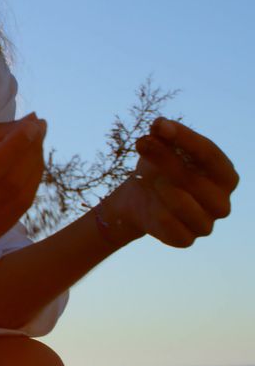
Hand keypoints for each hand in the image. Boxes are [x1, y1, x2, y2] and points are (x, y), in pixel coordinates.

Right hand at [0, 112, 47, 242]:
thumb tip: (34, 122)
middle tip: (36, 128)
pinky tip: (25, 165)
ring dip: (35, 166)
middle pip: (11, 182)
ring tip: (34, 143)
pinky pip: (21, 207)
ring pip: (23, 196)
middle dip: (31, 151)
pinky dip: (30, 183)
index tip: (34, 123)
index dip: (17, 144)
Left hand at [110, 117, 239, 247]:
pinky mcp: (186, 240)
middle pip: (195, 180)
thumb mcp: (160, 146)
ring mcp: (206, 224)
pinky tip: (151, 203)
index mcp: (225, 176)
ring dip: (160, 186)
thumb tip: (160, 125)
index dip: (185, 138)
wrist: (140, 198)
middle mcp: (222, 203)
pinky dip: (156, 211)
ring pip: (183, 205)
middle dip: (165, 159)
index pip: (209, 155)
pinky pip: (170, 227)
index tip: (158, 126)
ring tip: (150, 178)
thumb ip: (163, 134)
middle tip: (141, 143)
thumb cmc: (159, 167)